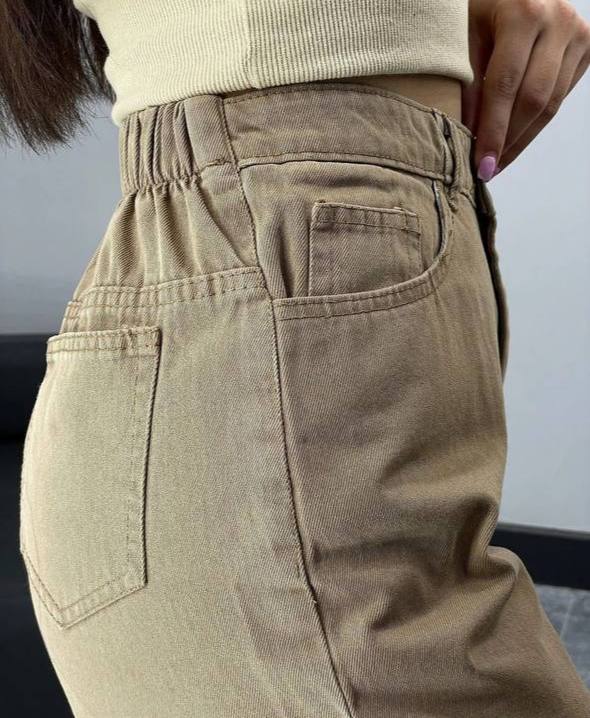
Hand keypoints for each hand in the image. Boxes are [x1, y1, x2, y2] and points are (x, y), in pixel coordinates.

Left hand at [463, 0, 589, 179]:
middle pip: (535, 100)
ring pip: (551, 104)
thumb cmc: (481, 7)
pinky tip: (514, 137)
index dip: (493, 130)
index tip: (481, 164)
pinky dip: (535, 122)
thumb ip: (468, 83)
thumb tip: (470, 138)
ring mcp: (578, 32)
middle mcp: (558, 20)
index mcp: (524, 12)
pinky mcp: (586, 46)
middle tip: (488, 170)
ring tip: (498, 160)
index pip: (506, 86)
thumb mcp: (464, 36)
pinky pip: (560, 96)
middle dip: (509, 141)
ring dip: (522, 138)